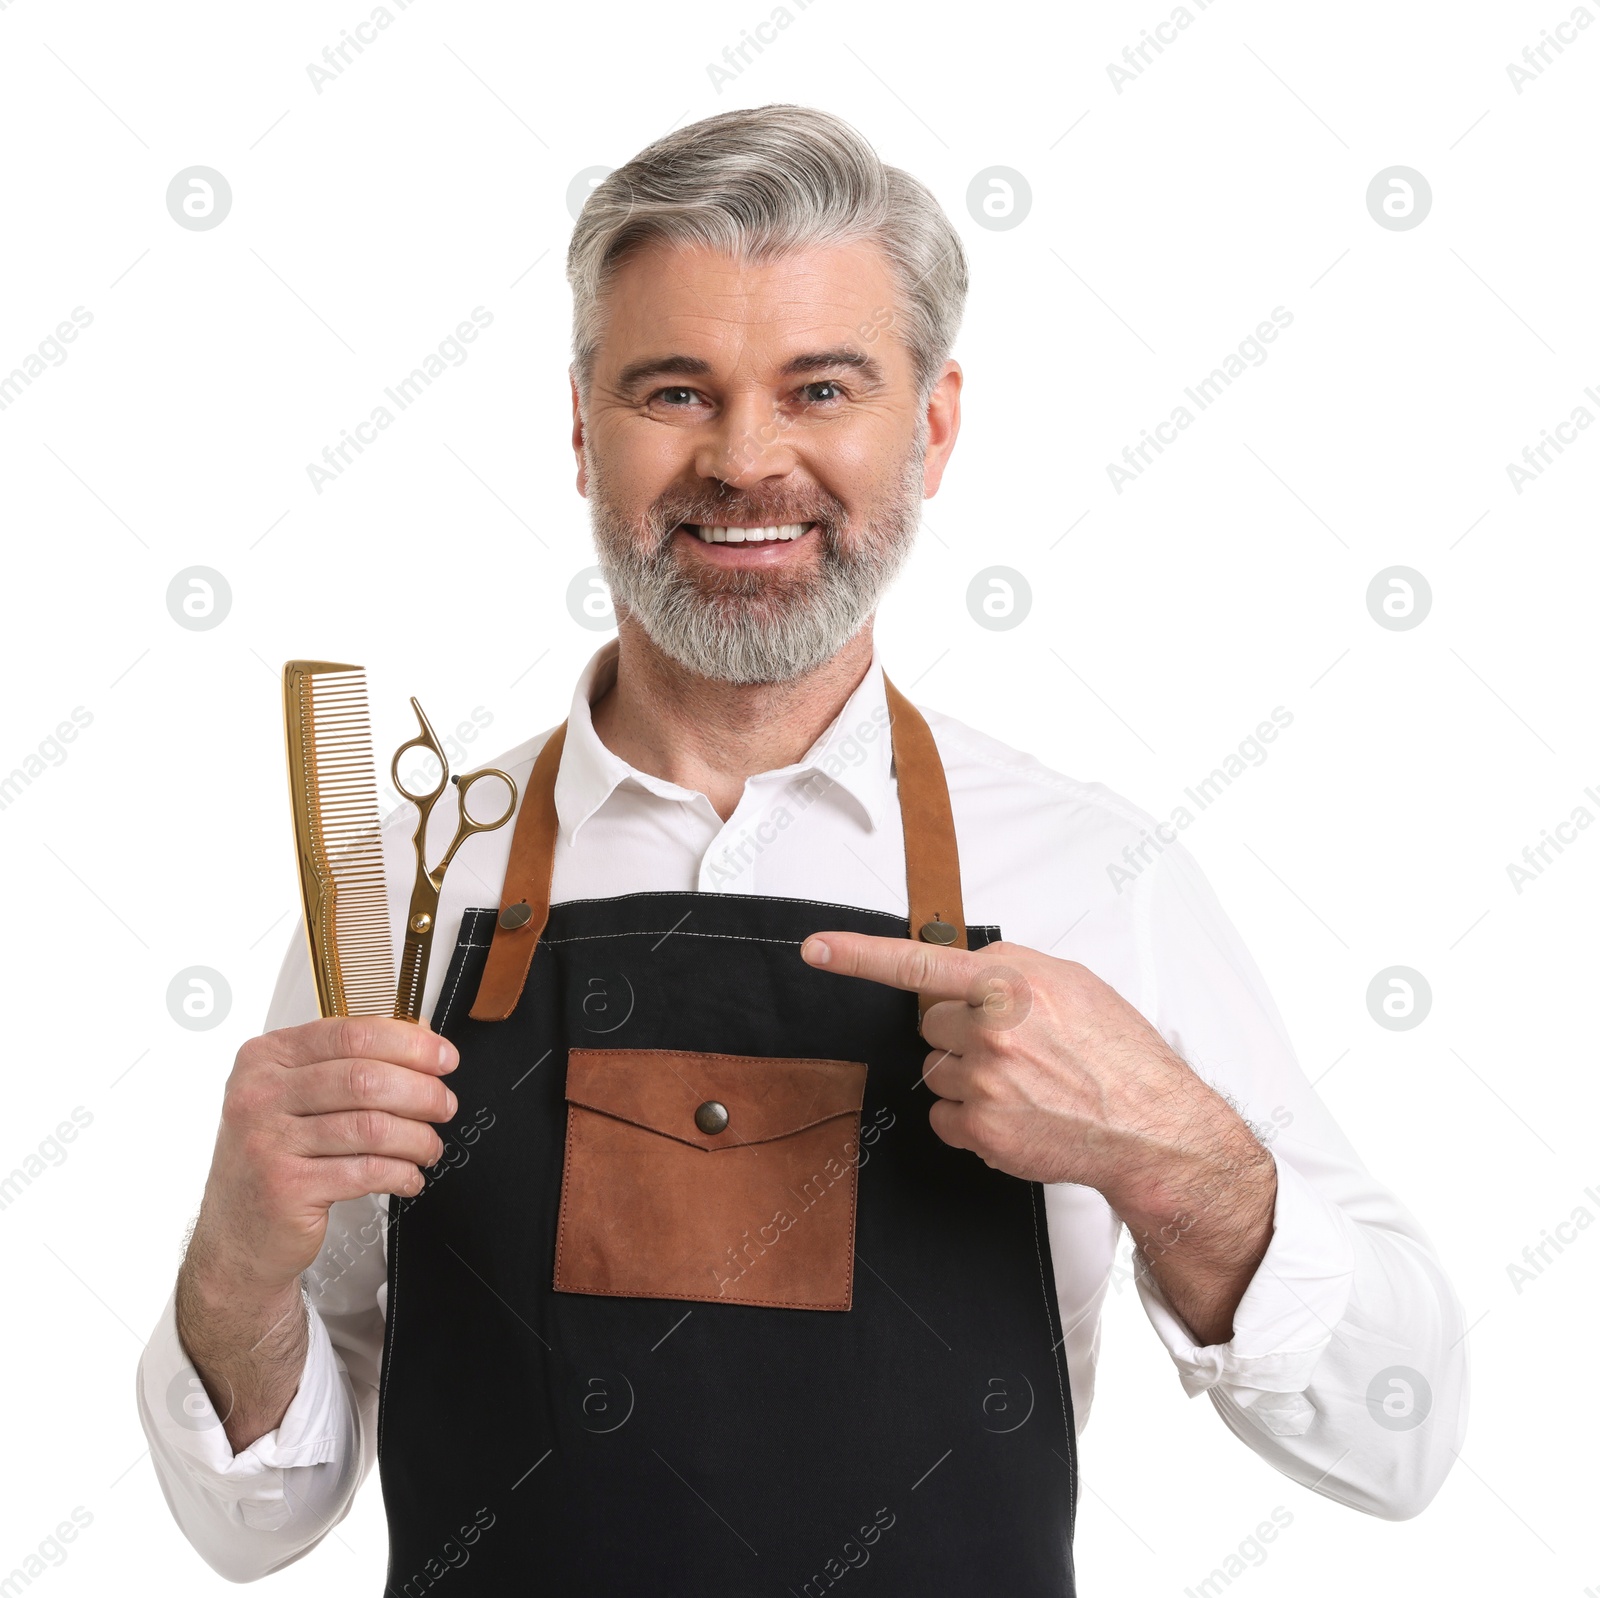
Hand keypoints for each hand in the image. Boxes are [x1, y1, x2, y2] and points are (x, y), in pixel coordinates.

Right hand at [185, 1016, 459, 1296]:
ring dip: (416, 1137)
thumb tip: (419, 1034)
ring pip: (371, 1126)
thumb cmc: (274, 1159)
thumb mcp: (296, 1098)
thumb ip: (350, 1062)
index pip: (351, 1034)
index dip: (409, 1043)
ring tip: (428, 1147)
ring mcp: (267, 1142)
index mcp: (266, 1058)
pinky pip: (366, 1170)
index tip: (444, 1058)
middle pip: (365, 1078)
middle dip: (421, 1091)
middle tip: (444, 1106)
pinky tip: (408, 1176)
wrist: (236, 1236)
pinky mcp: (285, 1187)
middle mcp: (259, 1095)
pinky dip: (400, 1172)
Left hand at [799, 932, 1275, 1343]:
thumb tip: (965, 968)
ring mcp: (984, 1080)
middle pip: (929, 1023)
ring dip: (965, 1076)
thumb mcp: (1072, 983)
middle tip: (1012, 1047)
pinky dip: (972, 1118)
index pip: (919, 962)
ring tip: (1022, 1084)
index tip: (815, 949)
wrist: (1150, 1126)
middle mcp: (991, 1028)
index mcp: (1012, 981)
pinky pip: (944, 1116)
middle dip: (959, 1032)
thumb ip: (1011, 971)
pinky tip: (1016, 1114)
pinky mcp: (982, 1128)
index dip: (858, 956)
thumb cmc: (1118, 1052)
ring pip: (935, 1071)